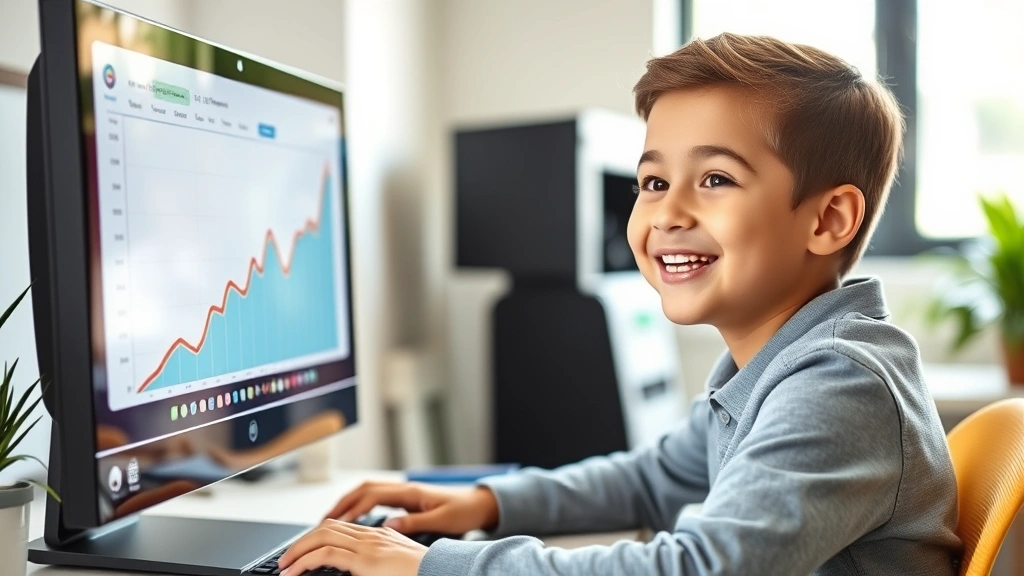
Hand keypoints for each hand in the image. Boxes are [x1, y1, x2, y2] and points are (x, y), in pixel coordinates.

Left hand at [279, 519, 424, 575]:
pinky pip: (326, 554)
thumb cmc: (424, 572)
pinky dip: (304, 561)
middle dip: (301, 542)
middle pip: (326, 527)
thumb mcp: (397, 564)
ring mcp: (368, 545)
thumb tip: (361, 568)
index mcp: (378, 535)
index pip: (339, 527)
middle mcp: (371, 535)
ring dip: (297, 551)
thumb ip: (378, 562)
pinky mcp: (366, 560)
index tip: (303, 551)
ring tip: (285, 567)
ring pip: (321, 537)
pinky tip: (295, 572)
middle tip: (286, 560)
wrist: (443, 571)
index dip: (316, 536)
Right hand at [326, 481, 499, 534]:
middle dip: (342, 503)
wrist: (480, 503)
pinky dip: (360, 505)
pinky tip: (354, 519)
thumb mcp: (441, 520)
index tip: (335, 523)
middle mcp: (404, 489)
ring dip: (348, 503)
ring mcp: (405, 492)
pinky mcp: (407, 499)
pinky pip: (376, 498)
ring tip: (331, 520)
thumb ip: (414, 523)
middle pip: (364, 490)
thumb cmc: (464, 512)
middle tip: (322, 521)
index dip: (351, 509)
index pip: (371, 496)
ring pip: (368, 491)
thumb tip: (386, 527)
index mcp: (410, 492)